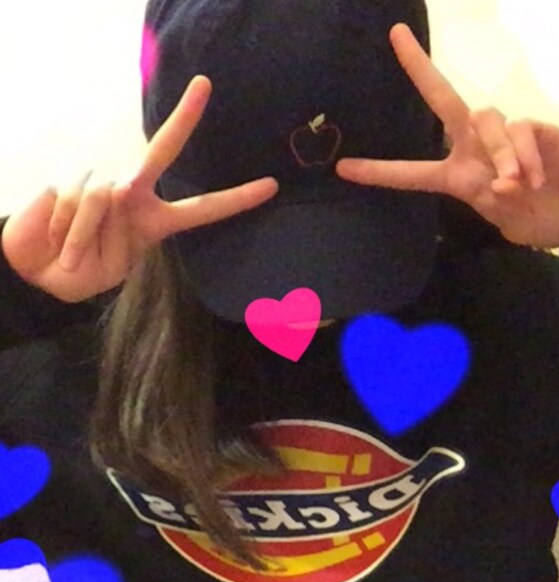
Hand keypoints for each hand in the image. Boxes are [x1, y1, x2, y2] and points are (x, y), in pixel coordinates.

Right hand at [1, 76, 278, 301]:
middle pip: (163, 149)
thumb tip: (116, 188)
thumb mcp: (112, 267)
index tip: (271, 187)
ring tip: (70, 251)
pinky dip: (64, 226)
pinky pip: (75, 197)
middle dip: (184, 118)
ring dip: (82, 233)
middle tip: (205, 85)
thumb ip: (122, 236)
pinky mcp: (72, 179)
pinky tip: (55, 234)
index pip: (203, 209)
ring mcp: (104, 183)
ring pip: (103, 195)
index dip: (236, 200)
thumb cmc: (82, 271)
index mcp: (156, 221)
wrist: (38, 272)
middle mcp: (135, 194)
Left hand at [336, 23, 558, 249]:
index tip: (343, 169)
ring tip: (515, 187)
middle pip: (443, 102)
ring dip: (499, 154)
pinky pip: (520, 130)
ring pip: (484, 120)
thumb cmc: (539, 219)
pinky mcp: (534, 127)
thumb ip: (499, 207)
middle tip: (396, 36)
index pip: (412, 173)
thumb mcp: (510, 224)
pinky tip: (534, 179)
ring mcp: (503, 135)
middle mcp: (474, 149)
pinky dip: (524, 157)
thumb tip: (499, 182)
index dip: (380, 172)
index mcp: (457, 176)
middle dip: (420, 69)